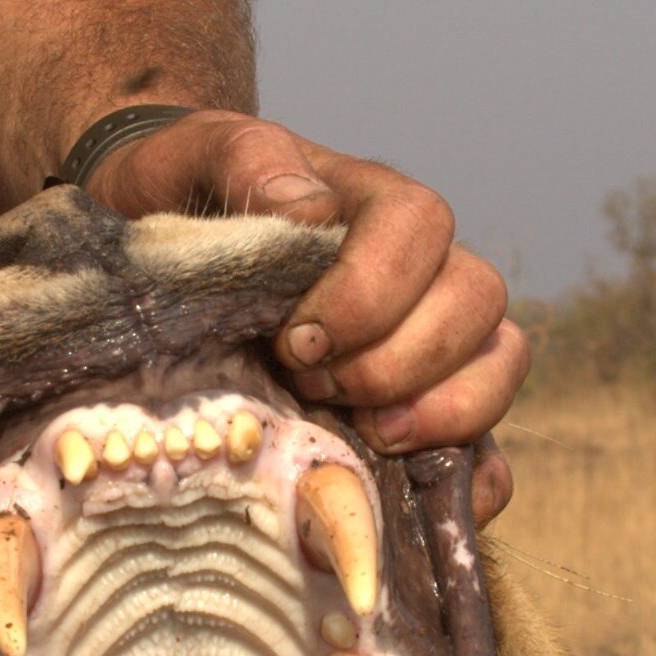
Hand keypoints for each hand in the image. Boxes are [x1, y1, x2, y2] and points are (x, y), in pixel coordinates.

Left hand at [72, 116, 525, 503]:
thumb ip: (247, 161)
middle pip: (476, 299)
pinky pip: (488, 442)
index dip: (372, 291)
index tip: (297, 339)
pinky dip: (474, 477)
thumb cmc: (180, 195)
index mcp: (371, 201)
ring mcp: (432, 338)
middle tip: (316, 387)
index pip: (419, 226)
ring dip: (445, 409)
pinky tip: (418, 498)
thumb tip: (314, 209)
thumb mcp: (192, 156)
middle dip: (401, 359)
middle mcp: (420, 268)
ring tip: (367, 435)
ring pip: (499, 361)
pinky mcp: (424, 406)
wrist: (155, 248)